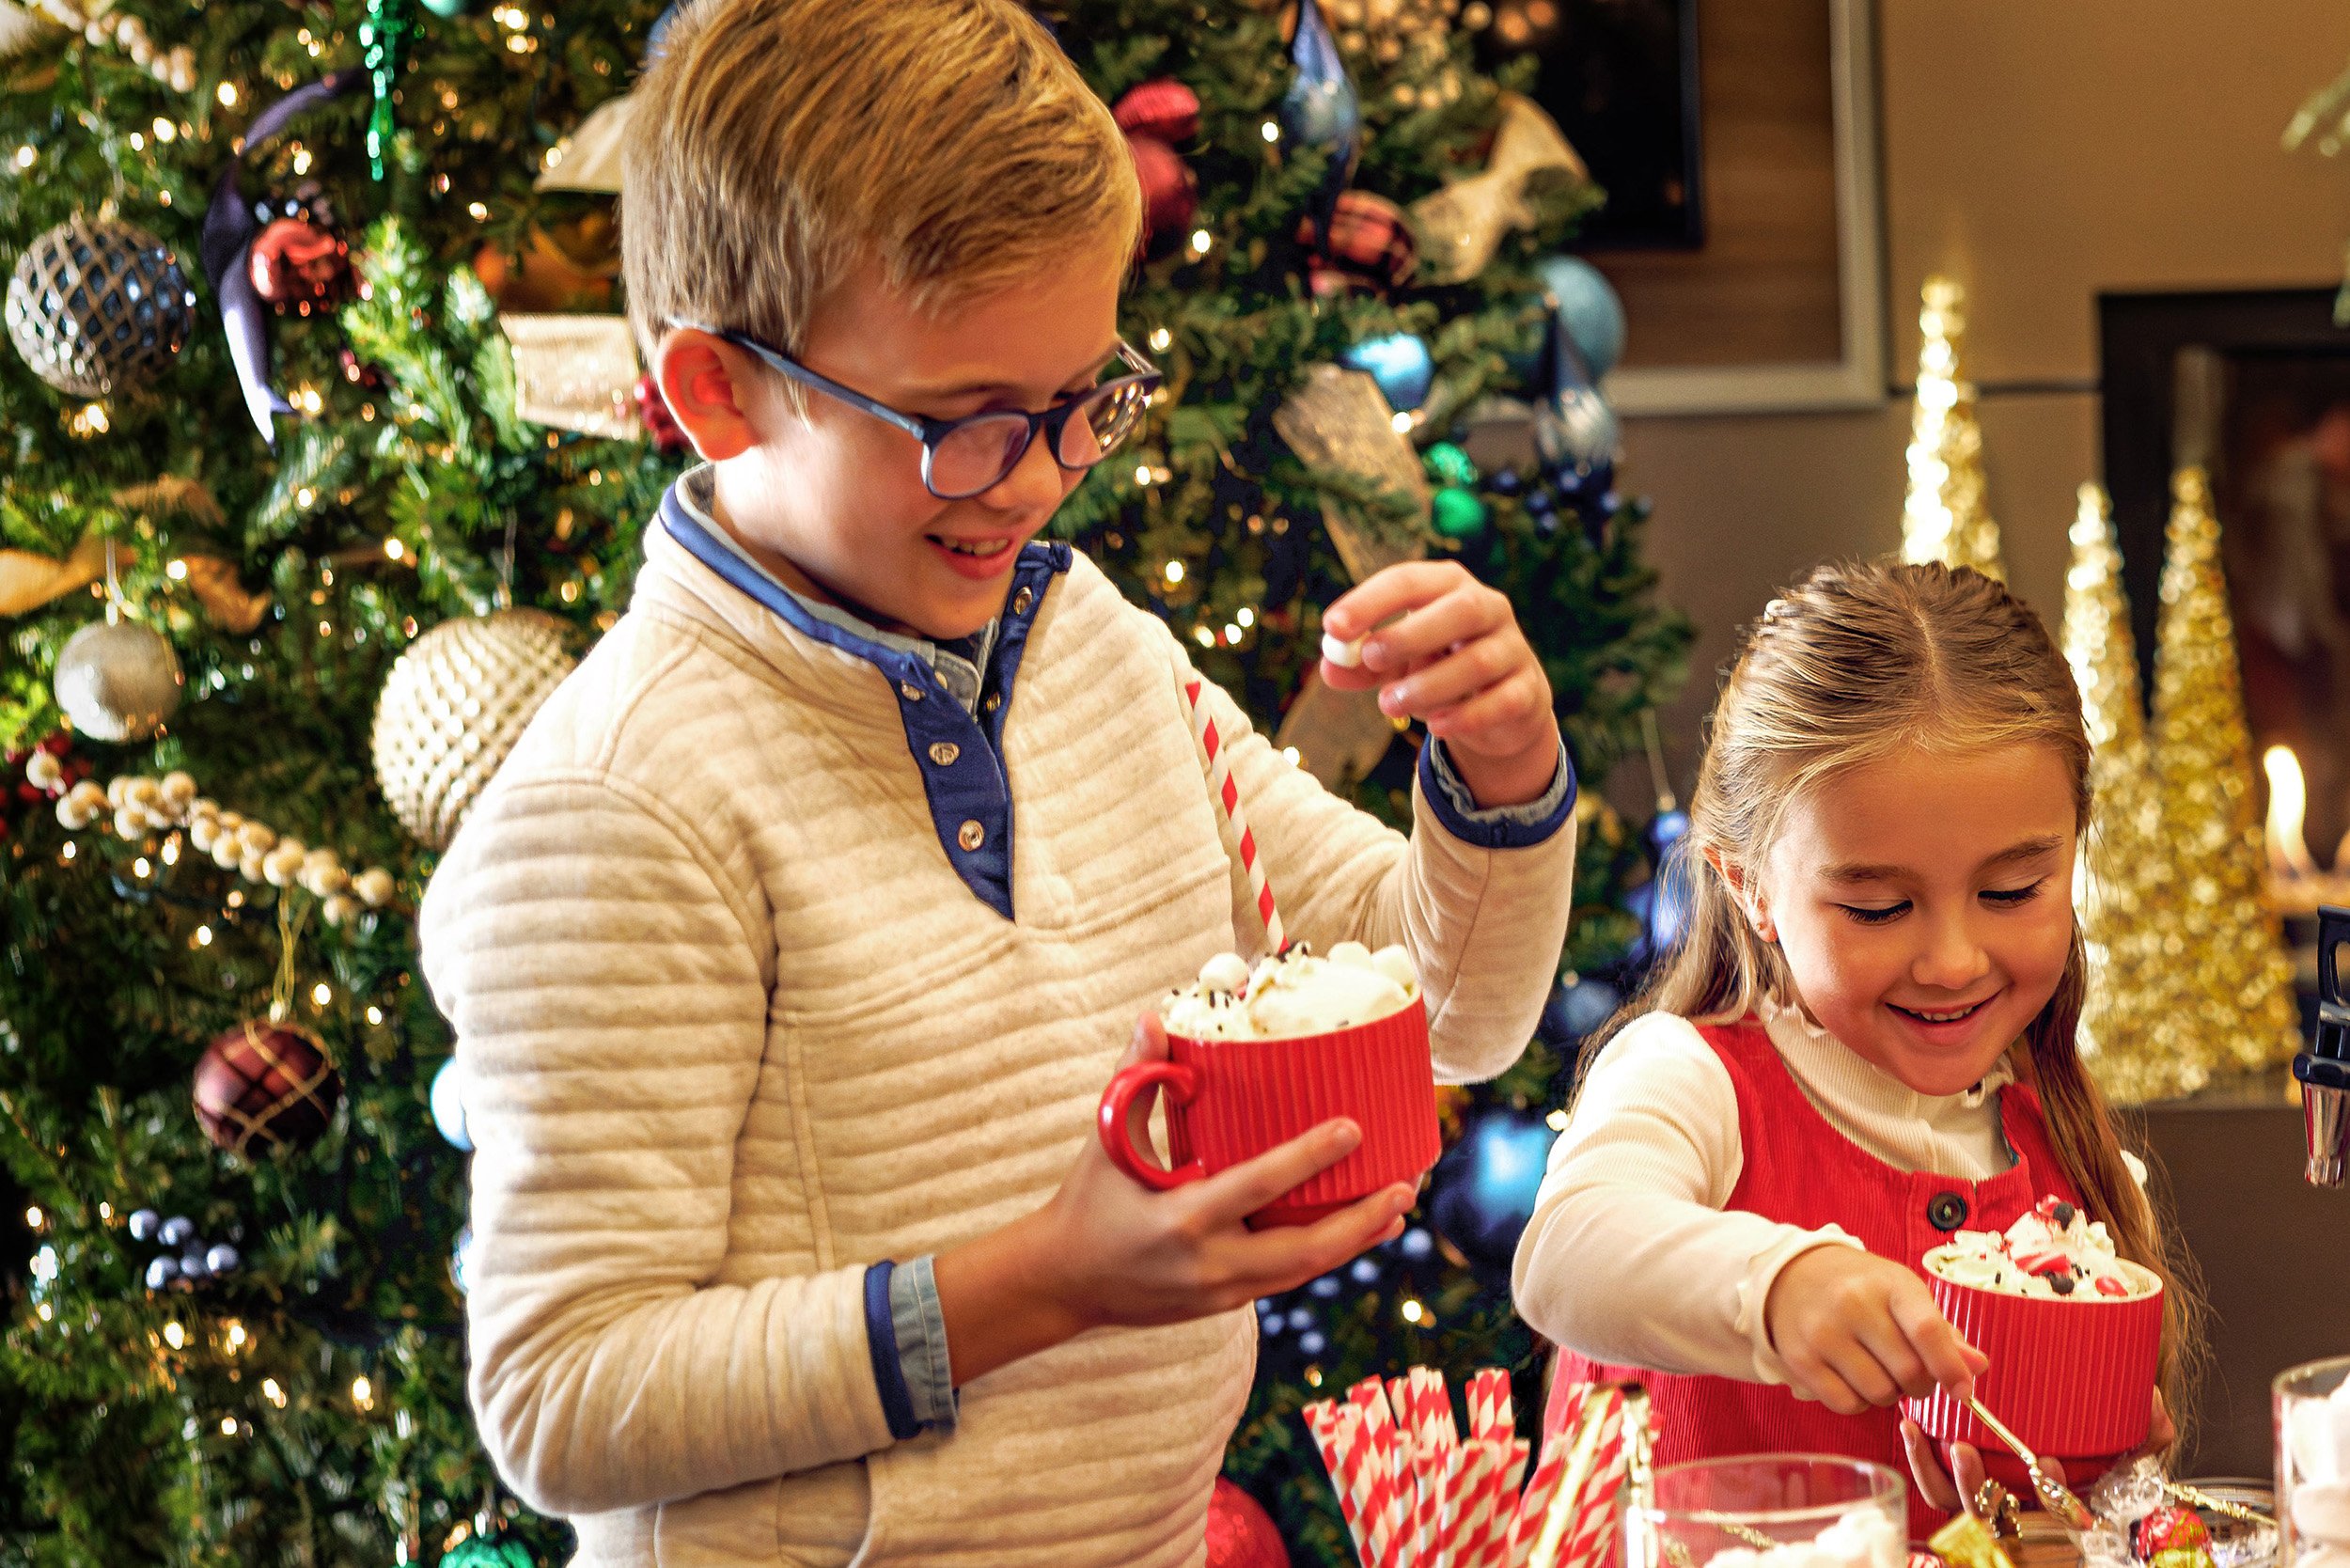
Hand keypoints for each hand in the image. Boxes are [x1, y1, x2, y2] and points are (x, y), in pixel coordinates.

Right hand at [934, 1015, 1412, 1383]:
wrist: (1062, 1283)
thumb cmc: (1087, 1202)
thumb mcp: (1107, 1140)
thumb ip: (1135, 1077)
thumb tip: (1154, 1016)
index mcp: (1181, 1218)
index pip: (1259, 1185)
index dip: (1310, 1158)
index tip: (1353, 1129)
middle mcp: (1208, 1263)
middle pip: (1303, 1249)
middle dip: (1359, 1221)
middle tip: (1404, 1186)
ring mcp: (1219, 1292)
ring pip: (1303, 1272)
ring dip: (1354, 1242)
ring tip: (1396, 1209)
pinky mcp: (1223, 1305)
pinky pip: (1285, 1279)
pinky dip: (1322, 1256)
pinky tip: (1354, 1232)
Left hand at [1320, 561, 1558, 808]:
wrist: (1498, 705)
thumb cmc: (1436, 666)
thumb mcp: (1394, 662)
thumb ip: (1361, 665)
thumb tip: (1329, 667)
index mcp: (1448, 586)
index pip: (1410, 581)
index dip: (1371, 600)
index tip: (1333, 626)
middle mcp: (1488, 607)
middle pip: (1460, 609)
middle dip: (1411, 633)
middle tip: (1372, 657)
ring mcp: (1514, 648)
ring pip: (1478, 661)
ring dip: (1429, 684)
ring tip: (1390, 703)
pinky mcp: (1529, 691)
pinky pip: (1501, 702)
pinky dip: (1466, 716)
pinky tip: (1435, 726)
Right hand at [1764, 1245, 1986, 1415]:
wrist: (1791, 1275)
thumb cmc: (1860, 1287)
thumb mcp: (1903, 1294)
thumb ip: (1942, 1332)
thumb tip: (1977, 1367)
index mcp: (1889, 1284)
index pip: (1928, 1331)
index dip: (1951, 1368)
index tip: (1964, 1392)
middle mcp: (1852, 1304)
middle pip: (1908, 1373)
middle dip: (1921, 1385)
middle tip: (1912, 1375)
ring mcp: (1822, 1332)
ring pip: (1879, 1393)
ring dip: (1889, 1394)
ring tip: (1878, 1371)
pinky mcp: (1800, 1358)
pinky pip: (1847, 1404)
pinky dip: (1859, 1402)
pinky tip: (1854, 1379)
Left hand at [1904, 1390, 2176, 1516]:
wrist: (2040, 1431)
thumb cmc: (2085, 1452)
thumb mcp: (2121, 1442)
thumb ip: (2142, 1429)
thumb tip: (2154, 1406)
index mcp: (2060, 1501)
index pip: (2055, 1507)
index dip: (2051, 1489)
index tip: (2049, 1463)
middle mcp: (2021, 1507)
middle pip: (1994, 1515)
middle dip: (1979, 1488)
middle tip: (1967, 1450)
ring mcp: (1986, 1500)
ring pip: (1957, 1504)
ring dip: (1945, 1476)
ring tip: (1941, 1440)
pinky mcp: (1953, 1482)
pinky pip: (1933, 1486)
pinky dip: (1918, 1460)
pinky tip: (1911, 1427)